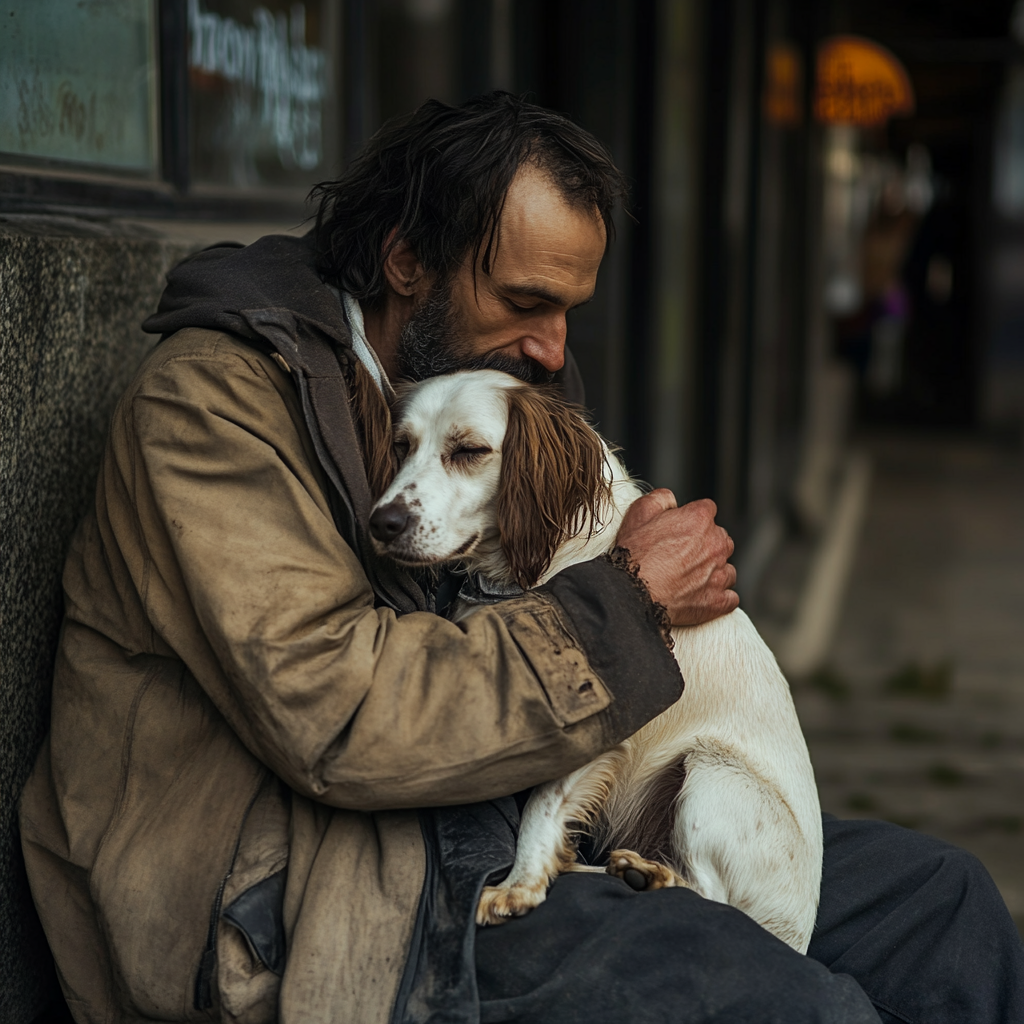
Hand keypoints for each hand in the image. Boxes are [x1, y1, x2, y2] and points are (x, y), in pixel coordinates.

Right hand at [615, 491, 737, 625]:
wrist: (633, 594)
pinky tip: (703, 596)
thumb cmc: (634, 556)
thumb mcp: (638, 514)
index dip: (692, 519)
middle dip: (706, 545)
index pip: (707, 511)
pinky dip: (719, 597)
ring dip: (714, 572)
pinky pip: (731, 597)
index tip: (681, 529)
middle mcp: (715, 544)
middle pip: (721, 539)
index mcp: (699, 520)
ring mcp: (719, 574)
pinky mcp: (718, 601)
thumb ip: (660, 499)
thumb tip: (670, 500)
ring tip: (691, 578)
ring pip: (727, 569)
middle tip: (682, 555)